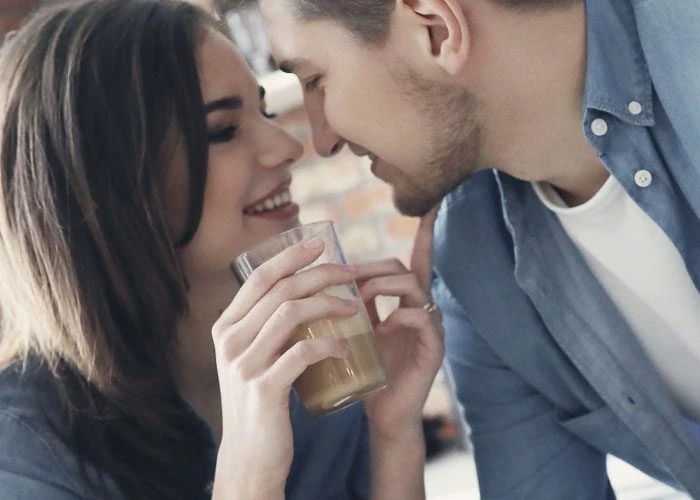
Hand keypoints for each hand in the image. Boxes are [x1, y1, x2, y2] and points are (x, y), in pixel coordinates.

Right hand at [210, 240, 356, 498]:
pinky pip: (302, 352)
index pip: (259, 277)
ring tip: (356, 309)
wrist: (249, 457)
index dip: (291, 256)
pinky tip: (347, 349)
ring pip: (290, 314)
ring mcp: (243, 364)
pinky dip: (329, 345)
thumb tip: (301, 292)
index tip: (321, 243)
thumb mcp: (253, 359)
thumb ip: (266, 328)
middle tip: (351, 272)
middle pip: (279, 290)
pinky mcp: (264, 388)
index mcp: (226, 327)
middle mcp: (229, 340)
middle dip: (319, 274)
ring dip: (329, 304)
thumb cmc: (260, 404)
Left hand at [357, 209, 443, 439]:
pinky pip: (421, 316)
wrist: (380, 413)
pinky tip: (381, 327)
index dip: (424, 234)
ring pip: (411, 284)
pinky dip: (397, 316)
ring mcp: (428, 325)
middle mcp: (418, 307)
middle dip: (370, 269)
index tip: (431, 206)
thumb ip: (343, 306)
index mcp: (399, 302)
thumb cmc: (361, 370)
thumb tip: (310, 280)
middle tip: (346, 282)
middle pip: (400, 266)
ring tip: (359, 302)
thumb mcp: (350, 331)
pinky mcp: (433, 345)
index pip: (411, 261)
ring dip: (380, 286)